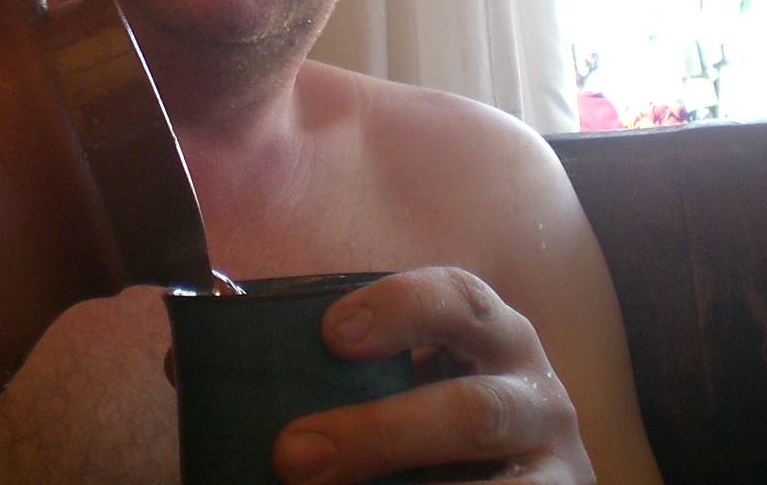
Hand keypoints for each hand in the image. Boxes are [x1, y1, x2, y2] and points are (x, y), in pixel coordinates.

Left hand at [273, 269, 594, 484]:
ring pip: (491, 475)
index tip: (331, 334)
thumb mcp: (413, 376)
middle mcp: (535, 390)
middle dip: (378, 436)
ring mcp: (555, 461)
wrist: (525, 471)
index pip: (457, 299)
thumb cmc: (441, 415)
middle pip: (469, 410)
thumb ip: (342, 367)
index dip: (397, 309)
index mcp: (491, 332)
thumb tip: (210, 370)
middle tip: (294, 454)